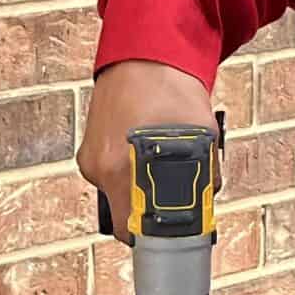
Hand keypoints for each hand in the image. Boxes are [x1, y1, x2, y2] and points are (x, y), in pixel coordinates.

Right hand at [78, 59, 212, 241]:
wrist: (141, 56)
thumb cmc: (170, 89)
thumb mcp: (203, 136)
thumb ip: (206, 175)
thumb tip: (206, 203)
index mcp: (124, 167)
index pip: (132, 231)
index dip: (154, 238)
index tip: (170, 238)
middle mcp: (101, 168)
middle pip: (125, 218)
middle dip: (150, 216)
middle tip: (173, 203)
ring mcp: (91, 159)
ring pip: (118, 198)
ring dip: (139, 193)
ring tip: (159, 168)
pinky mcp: (88, 152)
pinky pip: (111, 178)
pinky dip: (128, 174)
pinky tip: (143, 154)